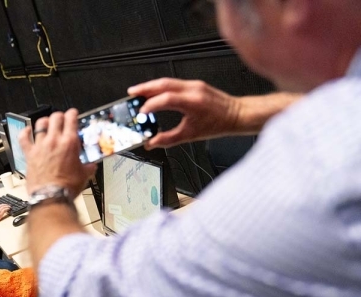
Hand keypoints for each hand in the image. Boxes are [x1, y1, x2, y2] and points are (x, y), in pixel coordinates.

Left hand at [19, 110, 96, 196]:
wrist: (51, 196)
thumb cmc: (66, 187)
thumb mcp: (84, 175)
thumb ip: (88, 167)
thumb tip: (91, 165)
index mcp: (69, 143)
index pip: (71, 119)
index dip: (72, 113)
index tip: (73, 114)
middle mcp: (54, 140)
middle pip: (56, 117)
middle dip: (60, 116)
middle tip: (62, 119)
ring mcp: (40, 146)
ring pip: (40, 124)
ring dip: (45, 122)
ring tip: (47, 123)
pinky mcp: (30, 154)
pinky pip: (24, 138)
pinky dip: (25, 132)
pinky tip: (28, 130)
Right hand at [127, 78, 241, 148]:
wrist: (237, 114)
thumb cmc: (218, 123)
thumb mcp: (191, 135)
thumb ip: (168, 139)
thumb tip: (152, 142)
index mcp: (193, 102)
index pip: (165, 99)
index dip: (150, 105)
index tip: (141, 113)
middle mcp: (193, 89)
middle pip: (163, 84)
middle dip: (145, 88)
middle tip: (131, 94)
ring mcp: (194, 85)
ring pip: (167, 81)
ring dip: (151, 86)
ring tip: (138, 92)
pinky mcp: (195, 84)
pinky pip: (174, 83)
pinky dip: (161, 87)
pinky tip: (154, 93)